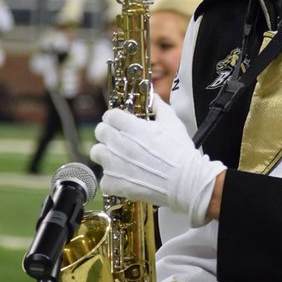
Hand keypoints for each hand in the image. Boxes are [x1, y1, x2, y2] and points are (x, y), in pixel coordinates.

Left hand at [90, 100, 224, 226]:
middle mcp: (118, 144)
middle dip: (109, 133)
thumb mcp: (173, 123)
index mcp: (130, 126)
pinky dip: (113, 178)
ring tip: (119, 158)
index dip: (115, 118)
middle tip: (120, 139)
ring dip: (106, 153)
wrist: (185, 181)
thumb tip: (154, 97)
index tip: (121, 122)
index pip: (109, 115)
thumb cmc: (180, 152)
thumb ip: (160, 107)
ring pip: (96, 153)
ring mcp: (113, 165)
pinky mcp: (114, 183)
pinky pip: (104, 178)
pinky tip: (126, 177)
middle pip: (100, 131)